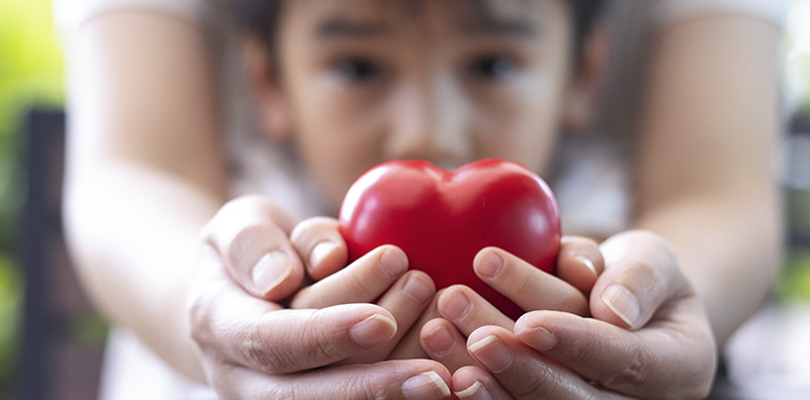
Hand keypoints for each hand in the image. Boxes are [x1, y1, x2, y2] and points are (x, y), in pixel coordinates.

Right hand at [187, 195, 452, 398]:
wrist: (244, 291)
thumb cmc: (251, 249)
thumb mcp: (235, 224)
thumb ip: (251, 243)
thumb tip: (279, 280)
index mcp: (221, 327)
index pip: (272, 340)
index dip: (327, 335)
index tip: (380, 321)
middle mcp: (244, 376)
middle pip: (308, 394)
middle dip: (375, 386)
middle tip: (439, 372)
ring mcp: (279, 394)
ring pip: (337, 398)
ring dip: (398, 377)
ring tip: (448, 342)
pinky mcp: (317, 392)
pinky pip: (362, 399)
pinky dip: (404, 385)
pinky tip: (454, 377)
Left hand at [448, 230, 716, 398]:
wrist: (623, 302)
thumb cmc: (637, 274)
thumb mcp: (653, 259)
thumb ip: (640, 279)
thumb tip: (614, 312)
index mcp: (676, 367)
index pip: (624, 361)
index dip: (575, 345)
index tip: (529, 324)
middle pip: (573, 394)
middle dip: (516, 363)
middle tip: (468, 326)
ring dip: (480, 372)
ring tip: (436, 330)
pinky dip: (472, 386)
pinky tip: (435, 361)